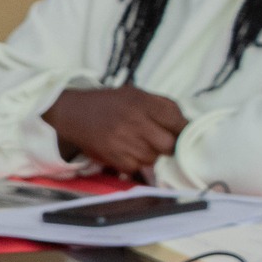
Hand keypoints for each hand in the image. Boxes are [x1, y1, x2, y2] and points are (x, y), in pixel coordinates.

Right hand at [42, 85, 187, 174]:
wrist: (74, 112)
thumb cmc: (110, 103)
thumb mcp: (137, 94)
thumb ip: (162, 106)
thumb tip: (186, 125)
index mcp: (143, 102)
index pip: (178, 121)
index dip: (183, 130)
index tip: (181, 133)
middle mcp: (134, 121)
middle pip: (169, 145)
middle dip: (168, 146)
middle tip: (160, 141)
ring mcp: (123, 141)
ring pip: (153, 159)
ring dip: (151, 155)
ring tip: (139, 144)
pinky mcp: (113, 157)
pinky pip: (135, 167)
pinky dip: (134, 162)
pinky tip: (126, 151)